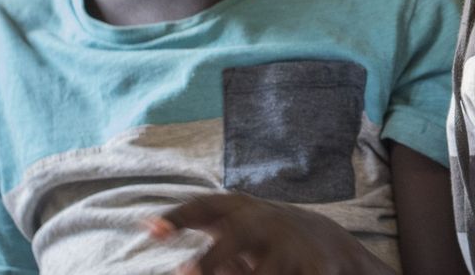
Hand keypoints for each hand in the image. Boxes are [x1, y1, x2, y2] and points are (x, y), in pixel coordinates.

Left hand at [148, 192, 394, 274]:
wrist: (329, 245)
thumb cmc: (265, 236)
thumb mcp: (235, 220)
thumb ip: (195, 218)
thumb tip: (145, 225)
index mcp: (243, 210)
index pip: (207, 206)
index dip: (179, 216)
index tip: (151, 230)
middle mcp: (266, 224)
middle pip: (237, 237)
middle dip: (212, 259)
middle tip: (186, 272)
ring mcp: (291, 248)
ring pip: (267, 272)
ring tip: (227, 274)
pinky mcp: (314, 269)